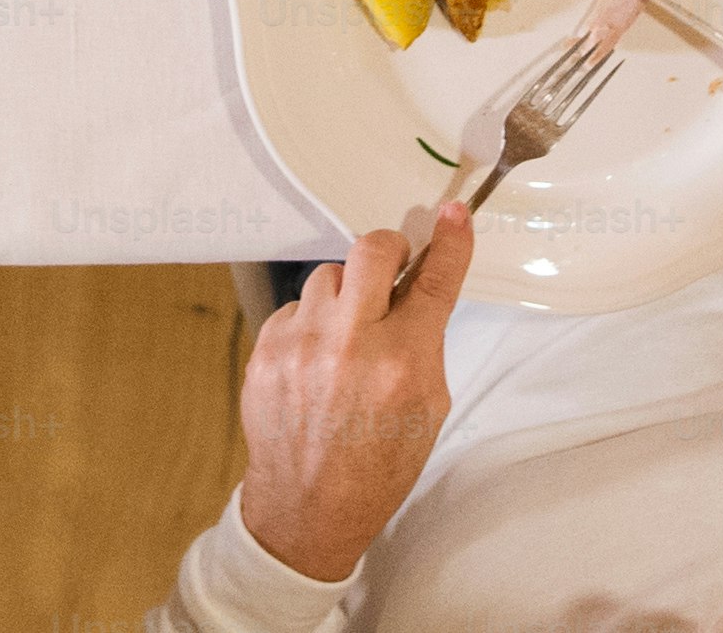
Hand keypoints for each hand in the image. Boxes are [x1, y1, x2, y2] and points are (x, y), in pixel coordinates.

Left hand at [234, 213, 473, 581]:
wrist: (309, 506)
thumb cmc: (376, 463)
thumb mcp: (427, 408)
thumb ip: (425, 341)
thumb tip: (423, 282)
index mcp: (402, 364)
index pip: (434, 283)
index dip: (450, 243)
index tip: (455, 217)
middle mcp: (350, 345)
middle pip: (371, 250)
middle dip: (387, 251)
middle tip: (391, 270)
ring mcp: (301, 344)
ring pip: (328, 275)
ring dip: (345, 296)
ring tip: (347, 339)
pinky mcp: (267, 349)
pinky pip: (296, 307)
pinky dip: (311, 325)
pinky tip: (317, 363)